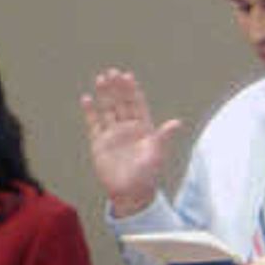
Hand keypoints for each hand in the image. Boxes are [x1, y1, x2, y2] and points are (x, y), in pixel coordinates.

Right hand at [81, 70, 182, 210]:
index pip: (137, 104)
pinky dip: (90, 111)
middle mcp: (128, 128)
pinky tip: (87, 98)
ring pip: (107, 109)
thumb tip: (178, 122)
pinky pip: (94, 123)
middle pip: (121, 103)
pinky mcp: (99, 142)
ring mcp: (113, 134)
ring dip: (104, 95)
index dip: (132, 90)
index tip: (128, 76)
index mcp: (144, 128)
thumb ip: (163, 136)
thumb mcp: (157, 153)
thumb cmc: (148, 174)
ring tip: (100, 78)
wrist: (130, 192)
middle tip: (112, 72)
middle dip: (117, 88)